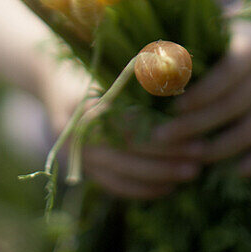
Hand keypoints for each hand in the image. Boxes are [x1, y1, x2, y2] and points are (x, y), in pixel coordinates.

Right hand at [37, 57, 207, 199]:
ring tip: (190, 174)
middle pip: (127, 154)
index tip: (195, 136)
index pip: (130, 128)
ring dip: (158, 178)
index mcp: (85, 104)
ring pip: (120, 174)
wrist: (50, 75)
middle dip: (167, 160)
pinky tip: (166, 187)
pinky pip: (111, 184)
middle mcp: (75, 133)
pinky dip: (139, 189)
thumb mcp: (112, 63)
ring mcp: (74, 152)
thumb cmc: (91, 62)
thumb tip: (182, 74)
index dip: (164, 136)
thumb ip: (140, 73)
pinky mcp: (78, 165)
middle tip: (200, 160)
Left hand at [151, 20, 250, 177]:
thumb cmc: (236, 36)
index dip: (199, 94)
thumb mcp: (222, 32)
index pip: (227, 75)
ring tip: (188, 157)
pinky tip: (233, 171)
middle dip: (196, 125)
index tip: (172, 107)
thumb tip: (155, 65)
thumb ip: (197, 46)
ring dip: (219, 149)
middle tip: (163, 137)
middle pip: (233, 107)